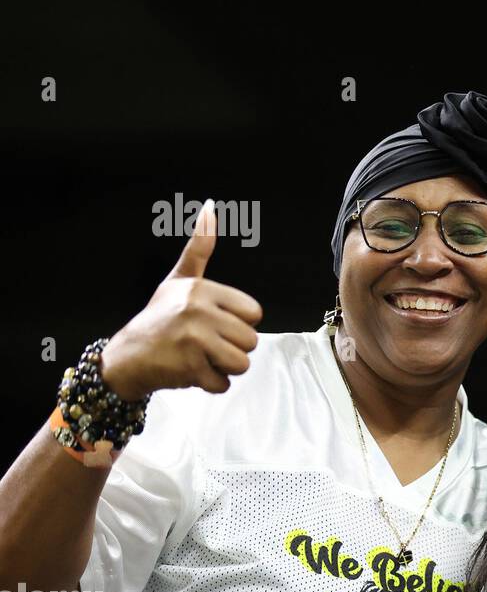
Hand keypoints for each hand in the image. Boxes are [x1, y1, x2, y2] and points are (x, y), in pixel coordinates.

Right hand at [101, 200, 262, 399]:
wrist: (126, 356)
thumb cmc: (159, 317)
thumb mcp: (178, 280)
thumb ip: (200, 249)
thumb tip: (211, 208)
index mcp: (201, 290)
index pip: (254, 313)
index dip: (238, 323)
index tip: (215, 322)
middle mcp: (198, 311)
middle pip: (251, 340)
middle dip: (232, 348)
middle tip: (205, 343)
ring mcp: (193, 340)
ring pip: (242, 363)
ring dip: (225, 367)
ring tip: (201, 357)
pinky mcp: (189, 368)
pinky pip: (224, 383)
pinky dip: (212, 384)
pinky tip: (192, 371)